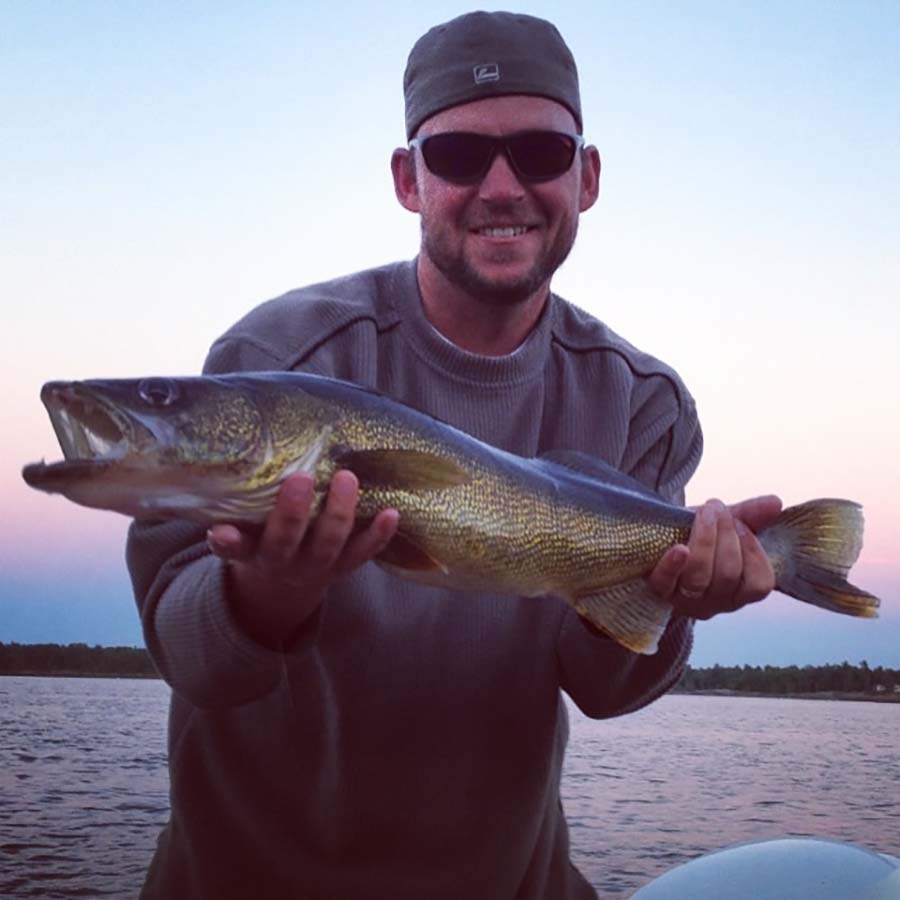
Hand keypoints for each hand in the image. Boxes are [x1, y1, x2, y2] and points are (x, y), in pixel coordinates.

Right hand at [207, 470, 398, 645]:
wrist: (282, 589)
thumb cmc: (260, 540)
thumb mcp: (243, 531)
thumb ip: (236, 510)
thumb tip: (229, 465)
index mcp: (251, 552)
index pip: (235, 548)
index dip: (228, 541)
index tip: (221, 531)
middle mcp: (282, 562)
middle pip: (285, 541)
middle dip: (292, 513)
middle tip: (300, 479)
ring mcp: (316, 566)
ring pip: (328, 545)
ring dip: (338, 514)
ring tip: (347, 479)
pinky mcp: (343, 567)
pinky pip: (362, 554)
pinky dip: (378, 535)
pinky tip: (391, 513)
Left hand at [648, 495, 782, 618]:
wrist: (653, 541)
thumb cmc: (694, 537)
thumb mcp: (723, 526)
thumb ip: (750, 516)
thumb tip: (775, 503)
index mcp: (737, 592)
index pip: (759, 584)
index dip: (755, 554)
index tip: (742, 525)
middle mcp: (714, 602)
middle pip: (728, 576)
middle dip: (727, 536)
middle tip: (718, 509)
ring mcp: (684, 599)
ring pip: (700, 578)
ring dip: (705, 540)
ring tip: (705, 512)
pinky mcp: (658, 590)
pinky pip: (666, 582)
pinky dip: (674, 565)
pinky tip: (679, 548)